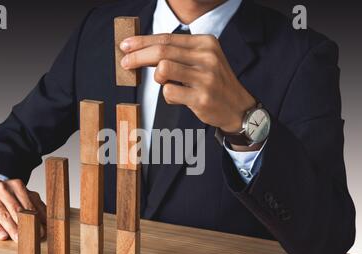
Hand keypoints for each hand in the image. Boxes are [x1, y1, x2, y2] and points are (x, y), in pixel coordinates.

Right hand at [0, 179, 45, 241]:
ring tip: (20, 239)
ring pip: (4, 216)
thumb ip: (35, 204)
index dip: (36, 218)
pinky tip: (3, 236)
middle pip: (16, 210)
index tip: (42, 230)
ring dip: (13, 230)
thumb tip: (47, 220)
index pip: (28, 204)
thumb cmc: (7, 194)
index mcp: (16, 185)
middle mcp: (3, 189)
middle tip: (32, 237)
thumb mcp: (22, 194)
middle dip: (25, 225)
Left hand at [120, 33, 256, 132]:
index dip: (142, 41)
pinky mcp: (201, 98)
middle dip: (138, 56)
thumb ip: (177, 54)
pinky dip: (167, 95)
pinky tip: (179, 97)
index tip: (125, 46)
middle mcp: (207, 57)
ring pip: (163, 70)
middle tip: (124, 63)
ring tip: (164, 83)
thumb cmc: (213, 82)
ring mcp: (205, 78)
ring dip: (157, 78)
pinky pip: (169, 93)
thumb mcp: (202, 60)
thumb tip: (142, 52)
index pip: (167, 38)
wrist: (237, 107)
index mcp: (206, 43)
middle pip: (162, 51)